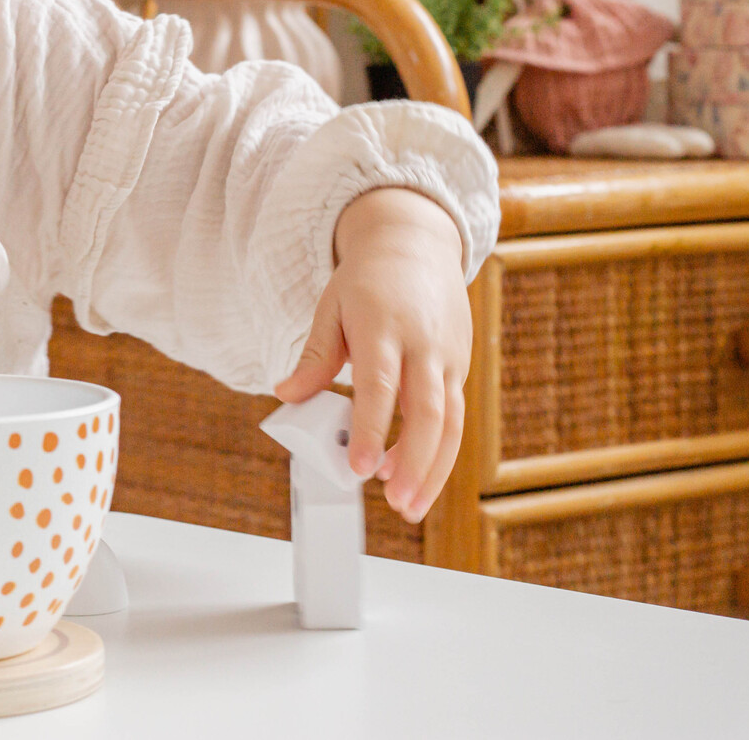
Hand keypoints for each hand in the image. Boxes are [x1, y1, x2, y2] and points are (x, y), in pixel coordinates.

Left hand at [273, 187, 469, 521]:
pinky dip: (438, 451)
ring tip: (408, 505)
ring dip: (433, 469)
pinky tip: (413, 475)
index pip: (378, 386)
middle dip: (413, 463)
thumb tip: (287, 395)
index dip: (370, 430)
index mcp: (383, 327)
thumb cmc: (367, 281)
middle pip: (427, 412)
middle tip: (395, 503)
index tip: (359, 468)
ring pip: (451, 422)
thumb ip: (315, 357)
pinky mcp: (461, 366)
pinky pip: (455, 417)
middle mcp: (423, 344)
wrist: (415, 243)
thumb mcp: (331, 308)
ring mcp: (448, 356)